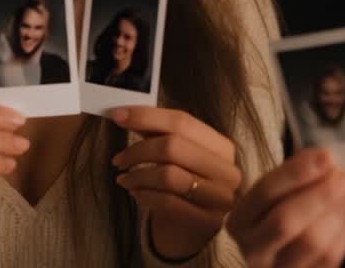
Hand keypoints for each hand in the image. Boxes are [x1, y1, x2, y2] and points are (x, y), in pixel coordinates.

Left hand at [109, 106, 242, 259]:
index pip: (183, 122)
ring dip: (138, 176)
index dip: (147, 116)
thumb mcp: (177, 156)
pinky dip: (145, 196)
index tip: (117, 115)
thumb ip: (157, 133)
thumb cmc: (184, 185)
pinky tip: (136, 194)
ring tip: (124, 180)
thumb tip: (124, 113)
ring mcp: (220, 198)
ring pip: (169, 176)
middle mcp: (227, 170)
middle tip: (118, 160)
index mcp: (222, 146)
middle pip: (173, 147)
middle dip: (138, 150)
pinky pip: (168, 202)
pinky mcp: (207, 222)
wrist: (194, 230)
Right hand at [227, 148, 344, 267]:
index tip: (325, 156)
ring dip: (337, 213)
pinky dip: (342, 233)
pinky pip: (330, 258)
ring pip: (313, 243)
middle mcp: (253, 250)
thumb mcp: (276, 195)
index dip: (296, 173)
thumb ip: (296, 177)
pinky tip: (341, 219)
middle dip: (322, 195)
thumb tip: (327, 161)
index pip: (265, 193)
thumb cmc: (277, 215)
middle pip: (286, 222)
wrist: (278, 255)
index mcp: (240, 221)